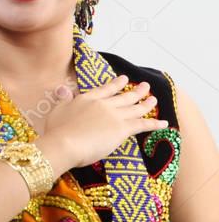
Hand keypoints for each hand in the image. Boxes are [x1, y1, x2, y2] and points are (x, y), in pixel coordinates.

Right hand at [40, 76, 166, 170]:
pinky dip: (154, 123)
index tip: (124, 78)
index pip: (105, 89)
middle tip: (145, 86)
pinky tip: (164, 123)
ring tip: (154, 100)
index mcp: (87, 98)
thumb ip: (63, 99)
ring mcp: (114, 115)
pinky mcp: (122, 129)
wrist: (64, 143)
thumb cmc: (57, 129)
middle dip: (136, 91)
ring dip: (147, 104)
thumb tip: (62, 89)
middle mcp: (103, 104)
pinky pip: (142, 124)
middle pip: (124, 96)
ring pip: (135, 108)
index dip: (116, 83)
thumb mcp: (57, 110)